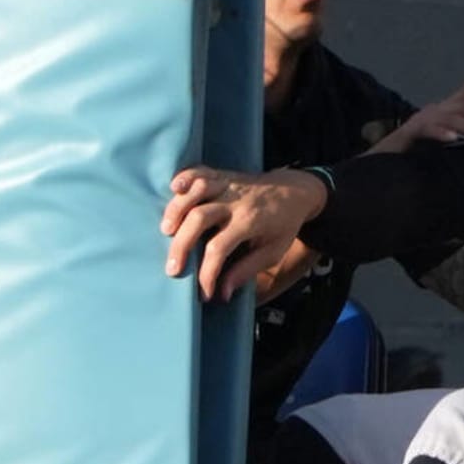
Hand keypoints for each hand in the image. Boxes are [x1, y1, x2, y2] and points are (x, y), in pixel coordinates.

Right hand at [160, 166, 326, 302]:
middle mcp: (236, 201)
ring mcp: (229, 185)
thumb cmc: (283, 225)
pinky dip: (186, 176)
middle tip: (172, 269)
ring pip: (197, 191)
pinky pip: (201, 170)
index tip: (203, 293)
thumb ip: (247, 269)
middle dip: (181, 245)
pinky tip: (174, 187)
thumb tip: (222, 293)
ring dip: (177, 209)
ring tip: (166, 231)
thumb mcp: (273, 251)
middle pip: (199, 218)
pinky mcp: (224, 174)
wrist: (296, 190)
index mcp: (250, 222)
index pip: (219, 248)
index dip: (207, 274)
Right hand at [371, 72, 463, 152]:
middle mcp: (439, 108)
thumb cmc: (425, 144)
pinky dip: (441, 133)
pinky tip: (453, 139)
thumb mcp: (450, 134)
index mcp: (449, 107)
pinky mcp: (412, 131)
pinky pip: (428, 130)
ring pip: (451, 118)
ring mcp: (425, 118)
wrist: (391, 154)